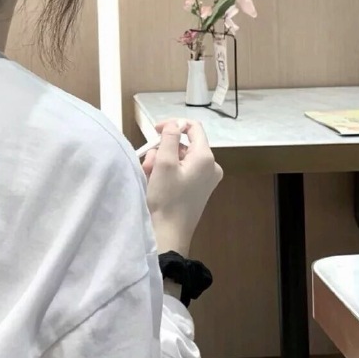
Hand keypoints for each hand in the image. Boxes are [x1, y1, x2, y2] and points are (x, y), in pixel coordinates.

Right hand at [142, 119, 222, 255]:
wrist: (169, 233)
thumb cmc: (167, 198)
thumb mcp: (164, 163)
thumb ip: (170, 137)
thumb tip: (174, 123)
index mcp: (205, 157)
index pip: (193, 127)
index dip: (173, 124)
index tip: (155, 131)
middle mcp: (210, 166)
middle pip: (184, 144)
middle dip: (162, 149)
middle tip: (148, 163)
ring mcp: (206, 178)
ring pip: (180, 158)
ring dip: (161, 162)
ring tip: (149, 175)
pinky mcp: (199, 188)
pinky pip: (182, 170)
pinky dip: (167, 172)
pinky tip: (155, 182)